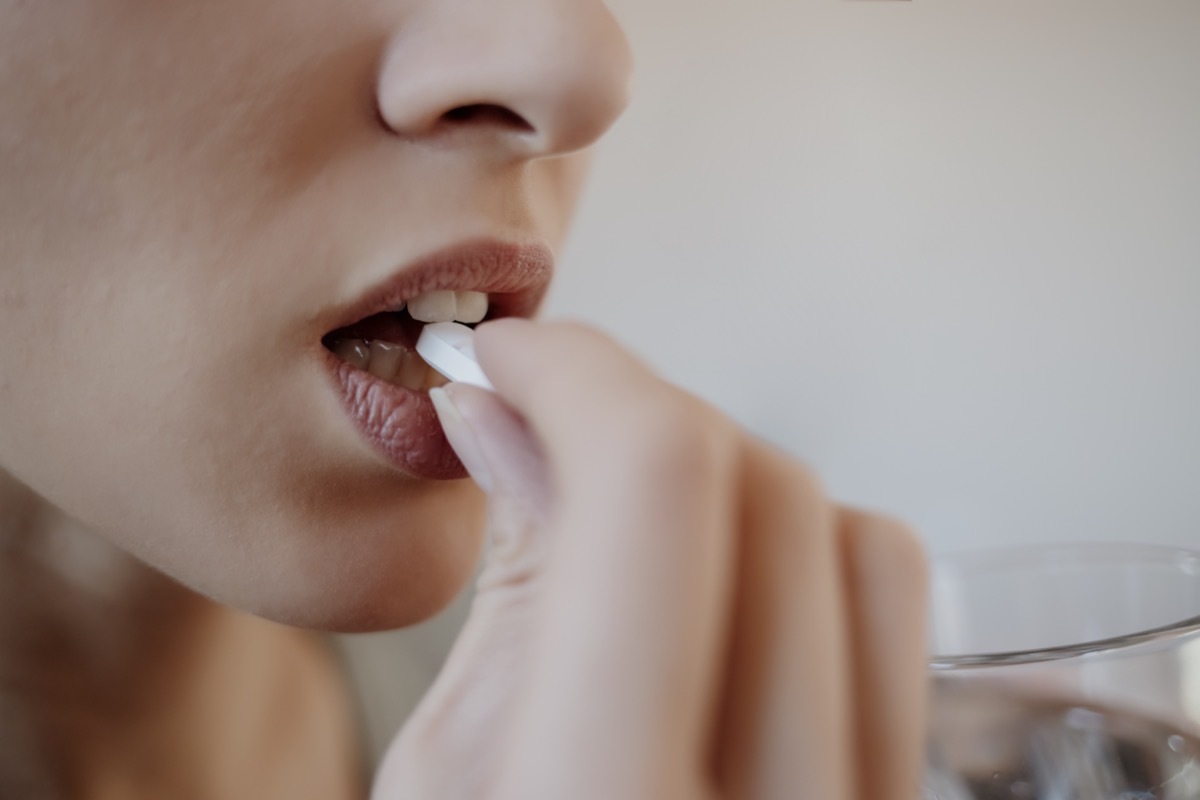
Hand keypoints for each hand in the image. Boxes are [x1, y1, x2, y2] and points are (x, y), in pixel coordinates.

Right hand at [373, 320, 927, 799]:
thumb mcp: (447, 781)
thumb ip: (509, 589)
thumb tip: (515, 415)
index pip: (659, 491)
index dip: (581, 374)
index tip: (517, 358)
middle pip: (775, 493)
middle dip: (644, 412)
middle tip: (549, 421)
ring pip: (868, 548)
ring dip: (734, 481)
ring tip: (624, 508)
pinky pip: (891, 637)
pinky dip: (797, 565)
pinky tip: (704, 590)